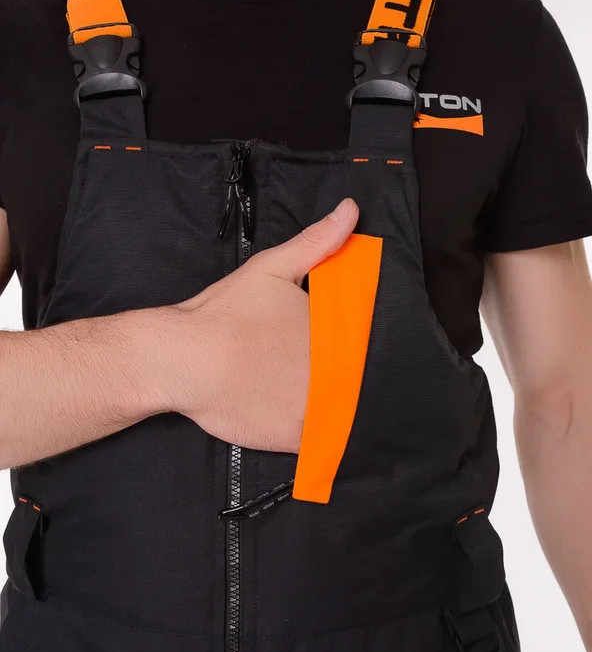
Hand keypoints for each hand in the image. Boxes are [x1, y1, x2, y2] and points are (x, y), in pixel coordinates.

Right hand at [164, 198, 358, 451]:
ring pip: (345, 413)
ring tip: (341, 407)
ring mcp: (314, 408)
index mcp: (333, 333)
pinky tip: (323, 430)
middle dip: (357, 380)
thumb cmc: (226, 312)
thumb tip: (351, 209)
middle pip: (359, 381)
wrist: (184, 359)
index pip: (366, 346)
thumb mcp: (272, 267)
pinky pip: (323, 442)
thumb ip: (317, 243)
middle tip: (353, 379)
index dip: (368, 350)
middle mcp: (331, 373)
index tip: (364, 351)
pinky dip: (327, 438)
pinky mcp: (294, 437)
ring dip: (346, 410)